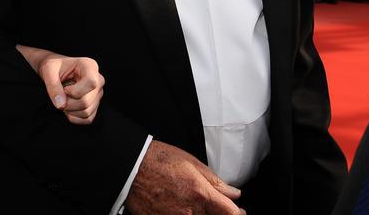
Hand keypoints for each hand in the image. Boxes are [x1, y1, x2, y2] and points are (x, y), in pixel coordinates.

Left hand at [16, 46, 103, 124]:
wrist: (55, 71)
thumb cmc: (53, 67)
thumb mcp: (48, 71)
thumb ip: (53, 86)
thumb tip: (60, 105)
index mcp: (90, 66)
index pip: (91, 83)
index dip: (75, 91)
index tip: (64, 88)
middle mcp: (98, 80)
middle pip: (86, 101)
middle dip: (67, 103)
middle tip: (59, 96)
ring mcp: (98, 94)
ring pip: (86, 112)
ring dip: (69, 110)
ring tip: (63, 99)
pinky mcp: (95, 105)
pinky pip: (87, 119)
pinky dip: (74, 117)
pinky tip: (67, 107)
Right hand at [125, 141, 244, 214]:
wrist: (129, 167)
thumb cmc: (157, 160)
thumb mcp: (190, 163)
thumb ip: (214, 181)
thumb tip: (234, 193)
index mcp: (200, 193)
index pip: (230, 213)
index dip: (238, 213)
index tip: (239, 211)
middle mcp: (190, 211)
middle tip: (220, 209)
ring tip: (196, 206)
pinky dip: (185, 214)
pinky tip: (182, 209)